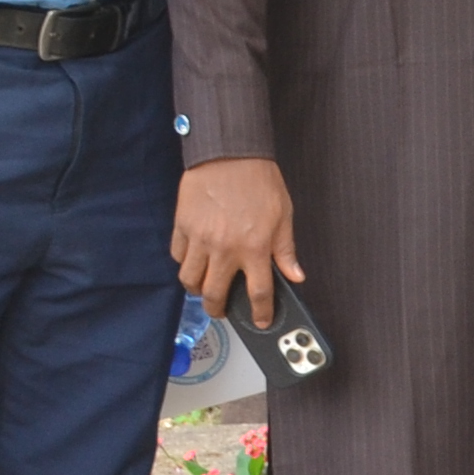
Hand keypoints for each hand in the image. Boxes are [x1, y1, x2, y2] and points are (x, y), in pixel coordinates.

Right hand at [171, 158, 303, 326]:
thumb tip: (295, 275)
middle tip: (222, 310)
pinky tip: (194, 260)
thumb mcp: (283, 215)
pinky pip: (178, 256)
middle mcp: (225, 248)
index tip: (261, 321)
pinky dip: (185, 263)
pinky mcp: (182, 226)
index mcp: (255, 247)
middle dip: (218, 309)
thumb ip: (286, 249)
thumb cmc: (259, 181)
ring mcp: (200, 239)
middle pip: (214, 295)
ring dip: (198, 290)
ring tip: (205, 287)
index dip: (261, 312)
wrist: (229, 153)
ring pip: (190, 280)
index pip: (259, 293)